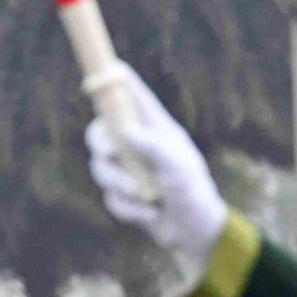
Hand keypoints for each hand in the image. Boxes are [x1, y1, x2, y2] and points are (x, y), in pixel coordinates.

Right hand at [84, 67, 229, 275]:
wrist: (196, 232)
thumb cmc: (194, 193)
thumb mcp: (179, 168)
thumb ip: (155, 148)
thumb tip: (127, 131)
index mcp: (156, 130)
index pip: (133, 98)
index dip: (117, 80)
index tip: (105, 64)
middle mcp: (139, 146)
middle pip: (100, 131)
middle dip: (100, 143)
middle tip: (109, 153)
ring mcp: (129, 170)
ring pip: (100, 167)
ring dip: (120, 184)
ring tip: (146, 196)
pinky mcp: (123, 195)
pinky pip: (109, 197)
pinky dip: (128, 209)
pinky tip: (151, 214)